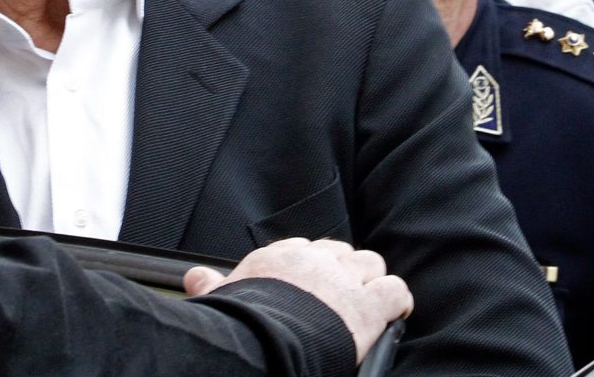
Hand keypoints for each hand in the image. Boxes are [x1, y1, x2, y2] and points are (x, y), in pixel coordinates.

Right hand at [184, 237, 412, 363]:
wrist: (262, 343)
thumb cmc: (240, 324)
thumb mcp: (220, 300)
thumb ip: (212, 286)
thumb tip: (195, 277)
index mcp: (279, 258)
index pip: (307, 250)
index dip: (316, 269)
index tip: (314, 286)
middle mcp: (314, 262)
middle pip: (342, 253)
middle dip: (346, 273)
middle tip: (343, 297)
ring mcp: (343, 282)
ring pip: (371, 266)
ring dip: (372, 283)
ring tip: (369, 302)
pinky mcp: (367, 307)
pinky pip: (394, 291)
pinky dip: (398, 302)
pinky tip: (396, 311)